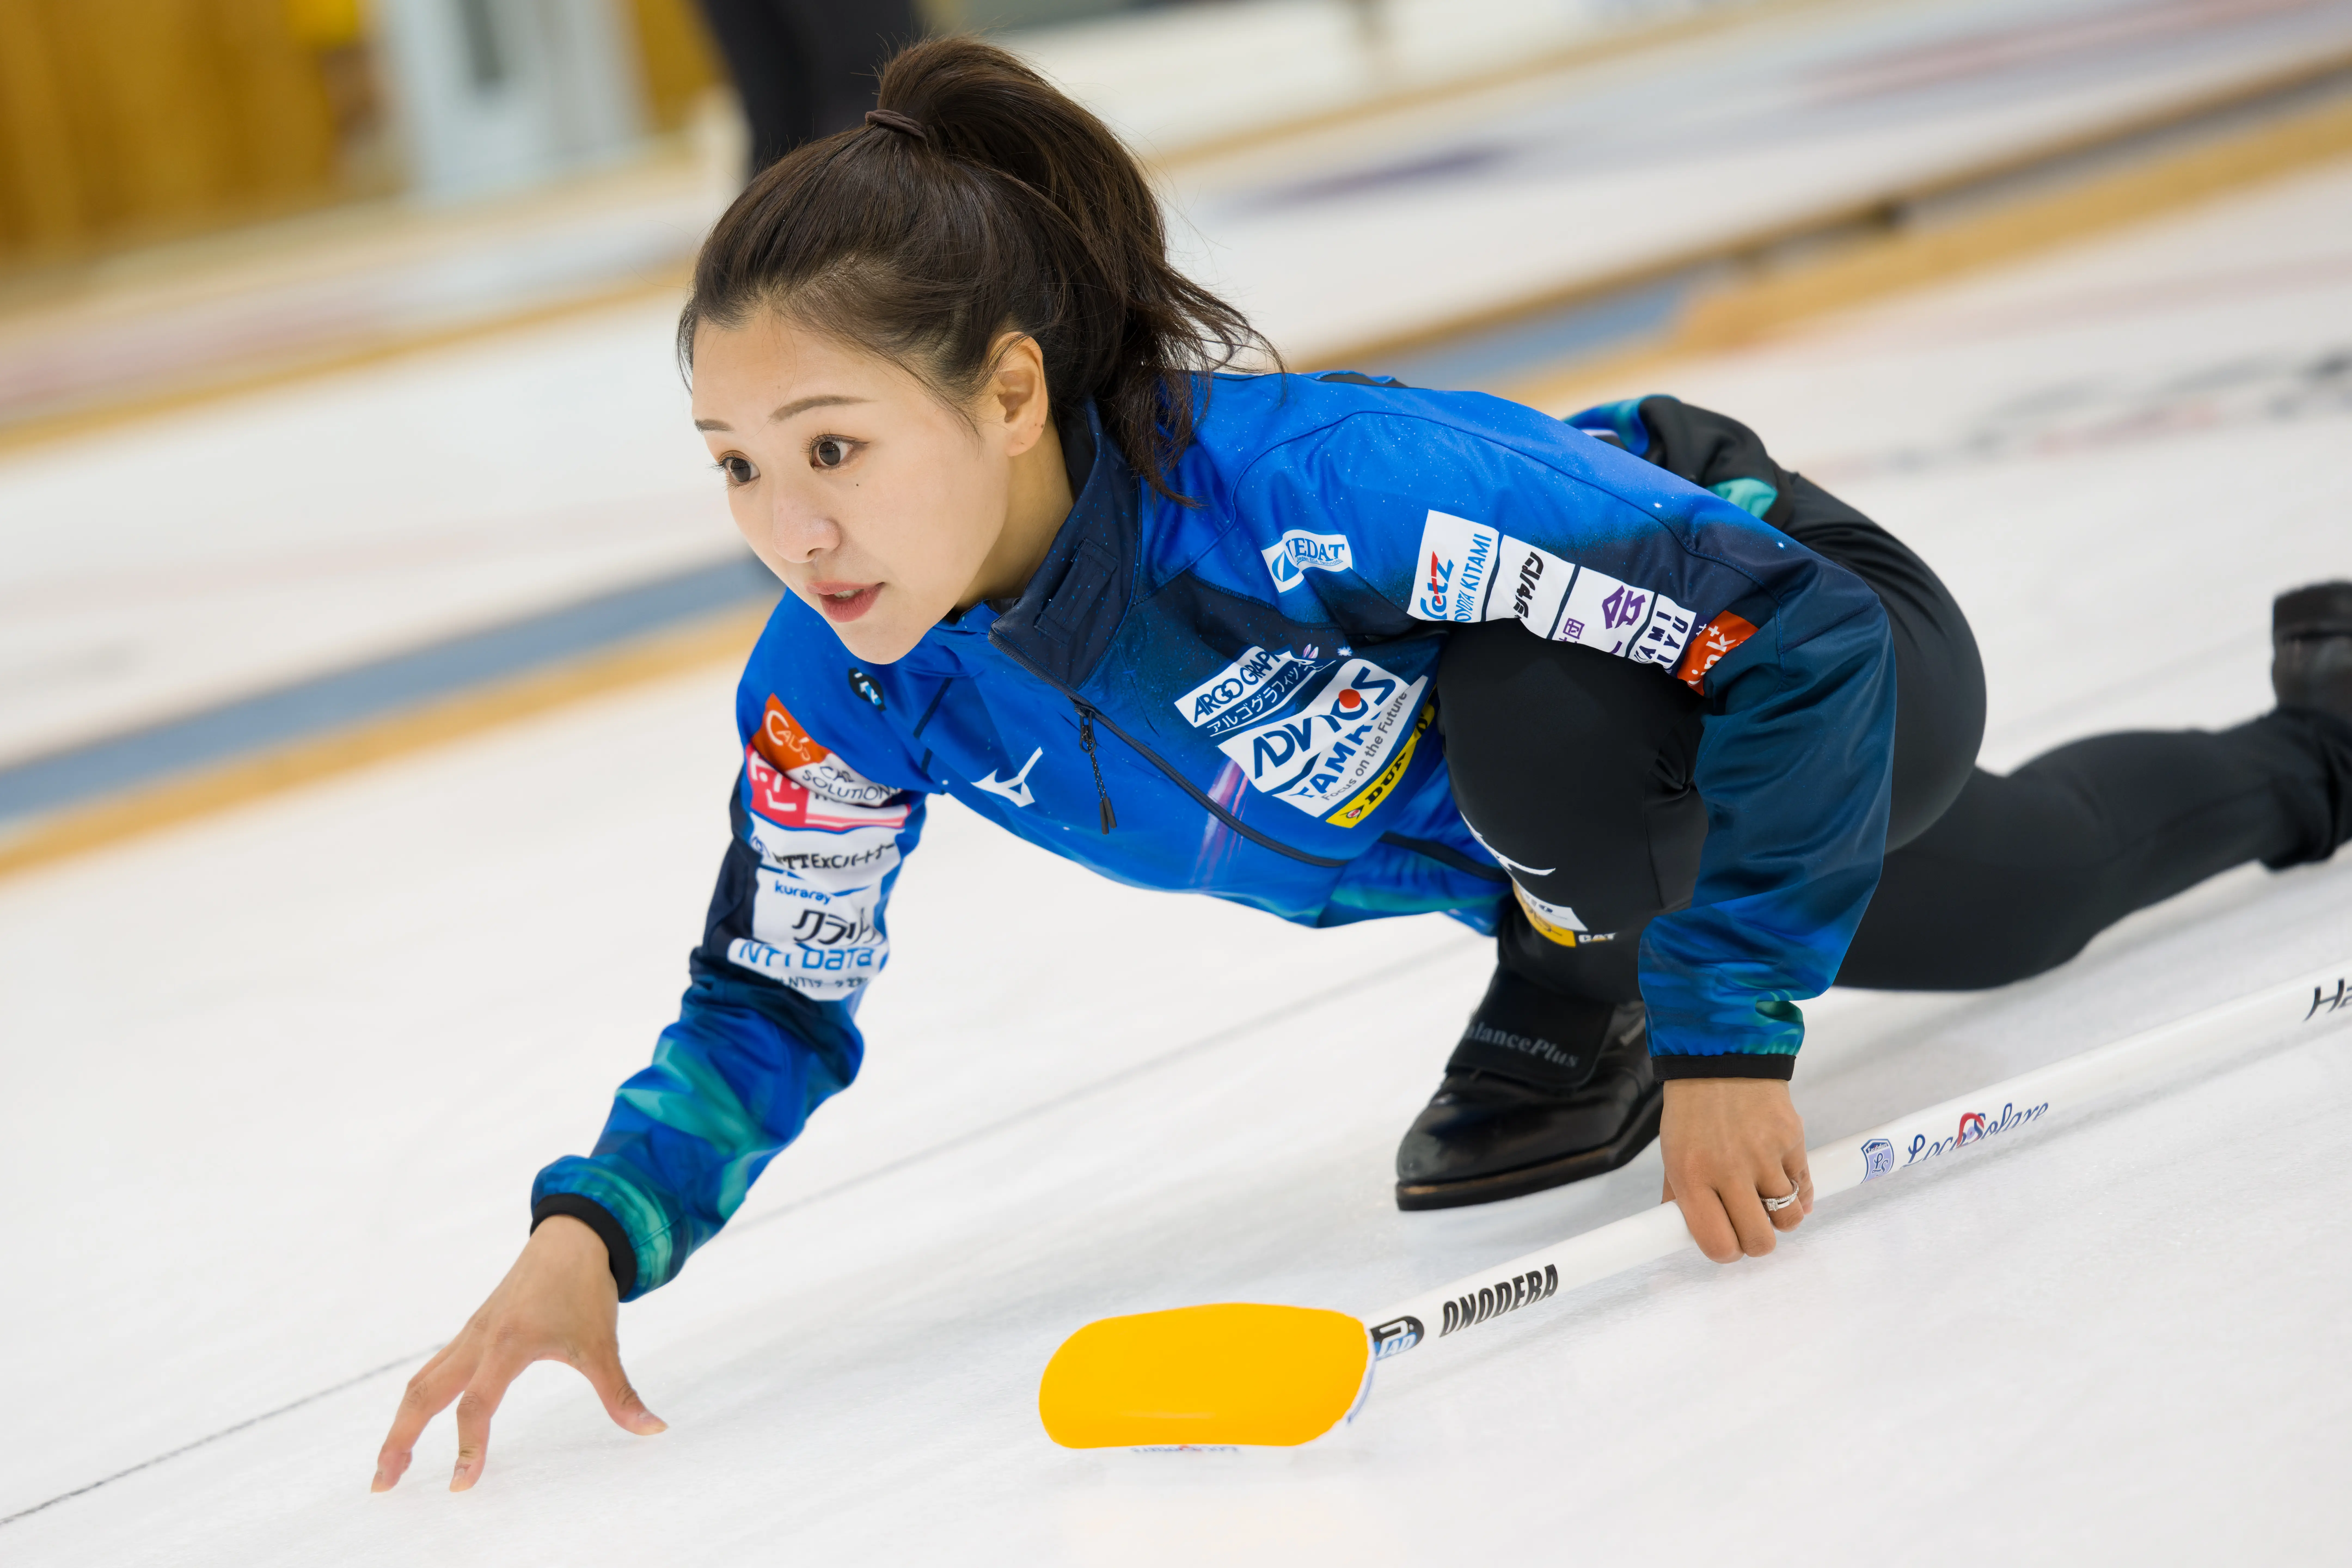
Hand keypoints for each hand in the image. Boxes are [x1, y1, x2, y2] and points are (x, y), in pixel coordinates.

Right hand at [371, 1215, 664, 1493]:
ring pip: (422, 1381)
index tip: (461, 1485)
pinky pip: (433, 1368)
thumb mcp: (604, 1345)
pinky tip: (413, 1421)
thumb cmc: (585, 1289)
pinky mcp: (472, 1330)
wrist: (572, 1237)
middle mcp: (480, 1338)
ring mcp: (471, 1333)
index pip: (477, 1405)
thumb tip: (656, 1429)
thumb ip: (621, 1394)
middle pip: (425, 1394)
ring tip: (389, 1464)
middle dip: (400, 1440)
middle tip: (383, 1483)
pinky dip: (417, 1397)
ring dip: (401, 1422)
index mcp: (510, 1343)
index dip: (469, 1446)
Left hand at [1658, 1078, 1812, 1262]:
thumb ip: (1680, 1196)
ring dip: (1781, 1217)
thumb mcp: (1673, 1153)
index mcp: (1691, 1177)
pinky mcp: (1792, 1142)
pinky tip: (1784, 1180)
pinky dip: (1799, 1194)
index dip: (1726, 1252)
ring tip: (1767, 1198)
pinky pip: (1805, 1189)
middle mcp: (1728, 1171)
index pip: (1717, 1244)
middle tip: (1749, 1224)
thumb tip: (1683, 1235)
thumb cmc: (1692, 1111)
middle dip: (1756, 1241)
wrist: (1721, 1059)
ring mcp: (1764, 1157)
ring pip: (1789, 1219)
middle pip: (1758, 1240)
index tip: (1727, 1244)